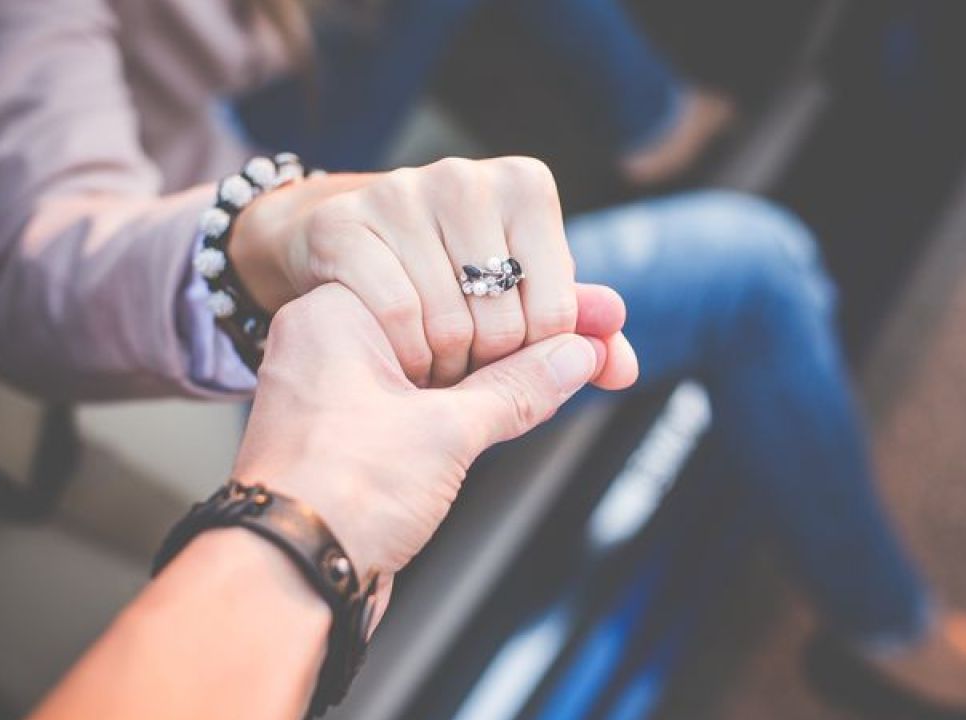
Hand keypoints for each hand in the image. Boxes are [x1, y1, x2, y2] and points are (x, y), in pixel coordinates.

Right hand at [229, 156, 635, 389]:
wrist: (345, 239)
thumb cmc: (452, 267)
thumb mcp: (523, 289)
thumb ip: (578, 327)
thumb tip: (621, 367)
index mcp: (524, 185)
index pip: (557, 314)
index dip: (534, 357)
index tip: (509, 354)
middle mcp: (465, 177)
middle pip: (504, 325)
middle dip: (487, 367)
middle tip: (467, 365)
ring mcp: (399, 193)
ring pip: (449, 327)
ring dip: (442, 368)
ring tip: (434, 360)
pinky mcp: (343, 223)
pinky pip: (395, 317)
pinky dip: (401, 354)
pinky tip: (397, 352)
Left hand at [232, 283, 632, 618]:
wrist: (285, 580)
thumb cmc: (334, 495)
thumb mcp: (446, 431)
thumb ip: (518, 387)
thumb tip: (576, 355)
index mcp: (341, 311)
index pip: (453, 281)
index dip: (529, 295)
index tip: (590, 311)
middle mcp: (339, 344)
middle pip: (460, 321)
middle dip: (535, 333)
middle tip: (602, 335)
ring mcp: (349, 393)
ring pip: (452, 366)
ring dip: (517, 370)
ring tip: (586, 361)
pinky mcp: (364, 438)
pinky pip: (435, 404)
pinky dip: (484, 403)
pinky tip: (538, 395)